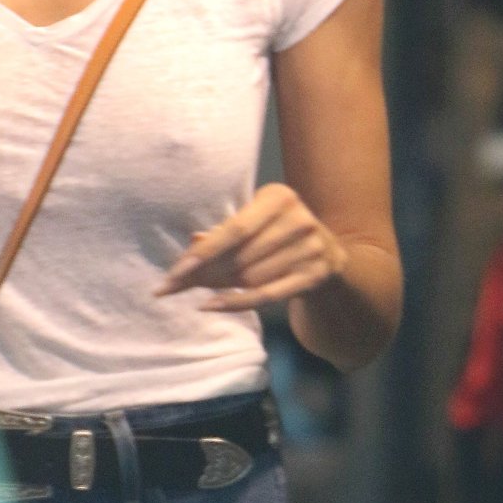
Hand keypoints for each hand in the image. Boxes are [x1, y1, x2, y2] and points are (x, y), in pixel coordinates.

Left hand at [154, 183, 347, 311]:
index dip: (204, 252)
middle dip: (203, 273)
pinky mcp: (314, 277)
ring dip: (219, 287)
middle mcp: (298, 220)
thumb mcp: (256, 219)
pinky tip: (211, 305)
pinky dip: (236, 302)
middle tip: (173, 286)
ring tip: (197, 290)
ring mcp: (310, 250)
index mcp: (279, 196)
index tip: (175, 271)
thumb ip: (226, 230)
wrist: (329, 252)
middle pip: (239, 256)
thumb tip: (193, 242)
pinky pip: (266, 295)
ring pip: (250, 277)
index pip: (235, 229)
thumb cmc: (278, 230)